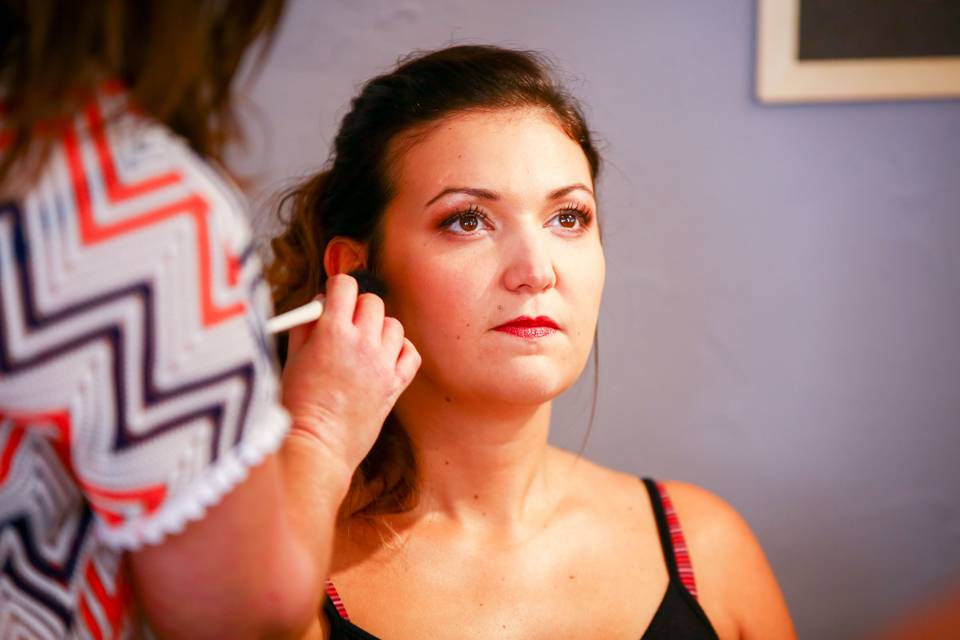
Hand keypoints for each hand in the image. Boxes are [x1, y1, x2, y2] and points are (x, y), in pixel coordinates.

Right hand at [280, 274, 420, 476]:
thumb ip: (307, 324)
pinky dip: (401, 351)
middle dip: (357, 307)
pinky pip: (411, 353)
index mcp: (332, 331)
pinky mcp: (396, 385)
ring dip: (378, 329)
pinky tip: (385, 358)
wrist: (316, 448)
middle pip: (372, 301)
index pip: (345, 285)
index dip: (337, 288)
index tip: (332, 299)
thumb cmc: (296, 405)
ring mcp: (383, 363)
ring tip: (362, 346)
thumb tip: (320, 302)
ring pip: (394, 325)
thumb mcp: (292, 357)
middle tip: (344, 324)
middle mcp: (362, 342)